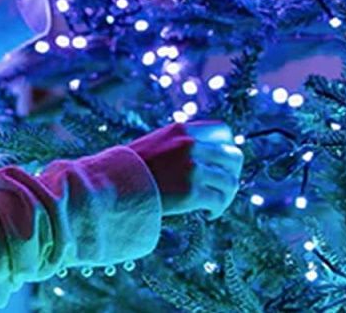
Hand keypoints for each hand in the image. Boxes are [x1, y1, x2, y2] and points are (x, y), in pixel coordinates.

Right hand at [125, 120, 242, 220]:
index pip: (223, 131)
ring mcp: (193, 168)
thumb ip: (180, 144)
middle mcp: (191, 145)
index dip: (227, 148)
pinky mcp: (191, 192)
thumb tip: (206, 157)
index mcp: (182, 130)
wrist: (111, 186)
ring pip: (230, 181)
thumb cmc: (131, 169)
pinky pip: (219, 201)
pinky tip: (208, 214)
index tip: (221, 164)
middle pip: (234, 156)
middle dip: (231, 173)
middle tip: (221, 188)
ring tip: (214, 204)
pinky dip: (217, 209)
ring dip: (226, 195)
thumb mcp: (156, 144)